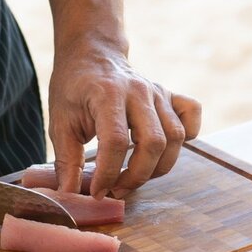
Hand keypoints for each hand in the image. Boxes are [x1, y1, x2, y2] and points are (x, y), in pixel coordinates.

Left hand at [48, 40, 200, 197]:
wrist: (91, 55)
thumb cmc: (73, 90)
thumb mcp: (60, 123)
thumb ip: (66, 161)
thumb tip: (69, 196)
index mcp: (107, 95)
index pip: (115, 142)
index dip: (107, 174)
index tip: (97, 192)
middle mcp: (138, 91)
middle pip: (153, 143)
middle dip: (136, 176)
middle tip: (116, 189)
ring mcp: (158, 92)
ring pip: (175, 137)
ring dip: (157, 167)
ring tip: (132, 178)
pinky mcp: (170, 95)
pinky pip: (192, 115)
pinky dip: (187, 136)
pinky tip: (163, 149)